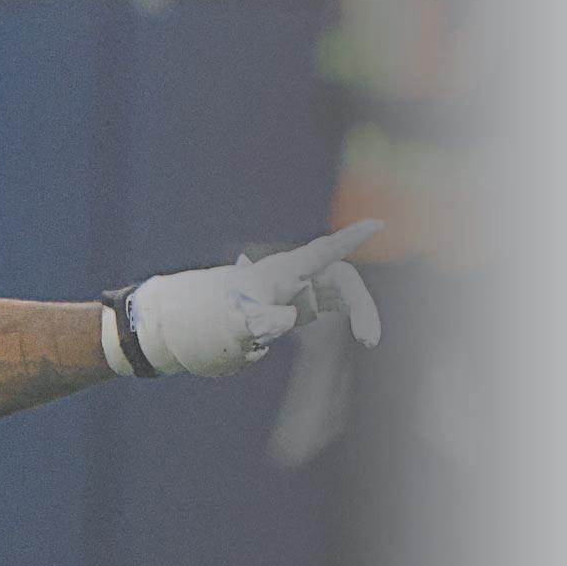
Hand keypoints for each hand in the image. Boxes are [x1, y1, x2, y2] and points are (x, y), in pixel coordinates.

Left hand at [129, 220, 382, 376]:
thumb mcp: (234, 324)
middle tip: (369, 340)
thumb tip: (288, 320)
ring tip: (369, 341)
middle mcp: (294, 278)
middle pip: (342, 279)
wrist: (188, 327)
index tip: (378, 224)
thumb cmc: (209, 320)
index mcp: (282, 273)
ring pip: (342, 296)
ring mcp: (297, 293)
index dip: (351, 238)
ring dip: (360, 314)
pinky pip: (333, 310)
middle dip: (361, 304)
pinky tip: (362, 338)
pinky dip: (350, 322)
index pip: (324, 251)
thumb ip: (259, 320)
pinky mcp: (296, 309)